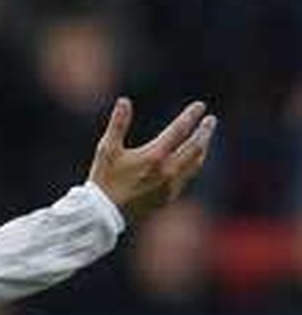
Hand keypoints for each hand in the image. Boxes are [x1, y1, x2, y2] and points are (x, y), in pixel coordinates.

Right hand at [88, 97, 216, 223]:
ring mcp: (171, 185)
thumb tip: (124, 101)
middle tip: (211, 120)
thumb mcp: (107, 149)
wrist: (105, 213)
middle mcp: (168, 171)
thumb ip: (118, 124)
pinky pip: (188, 176)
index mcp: (154, 156)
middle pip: (195, 147)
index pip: (179, 130)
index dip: (191, 116)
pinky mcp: (169, 196)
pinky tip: (192, 160)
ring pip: (195, 163)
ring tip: (205, 139)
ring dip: (202, 148)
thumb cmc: (104, 178)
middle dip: (204, 132)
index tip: (200, 106)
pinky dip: (193, 164)